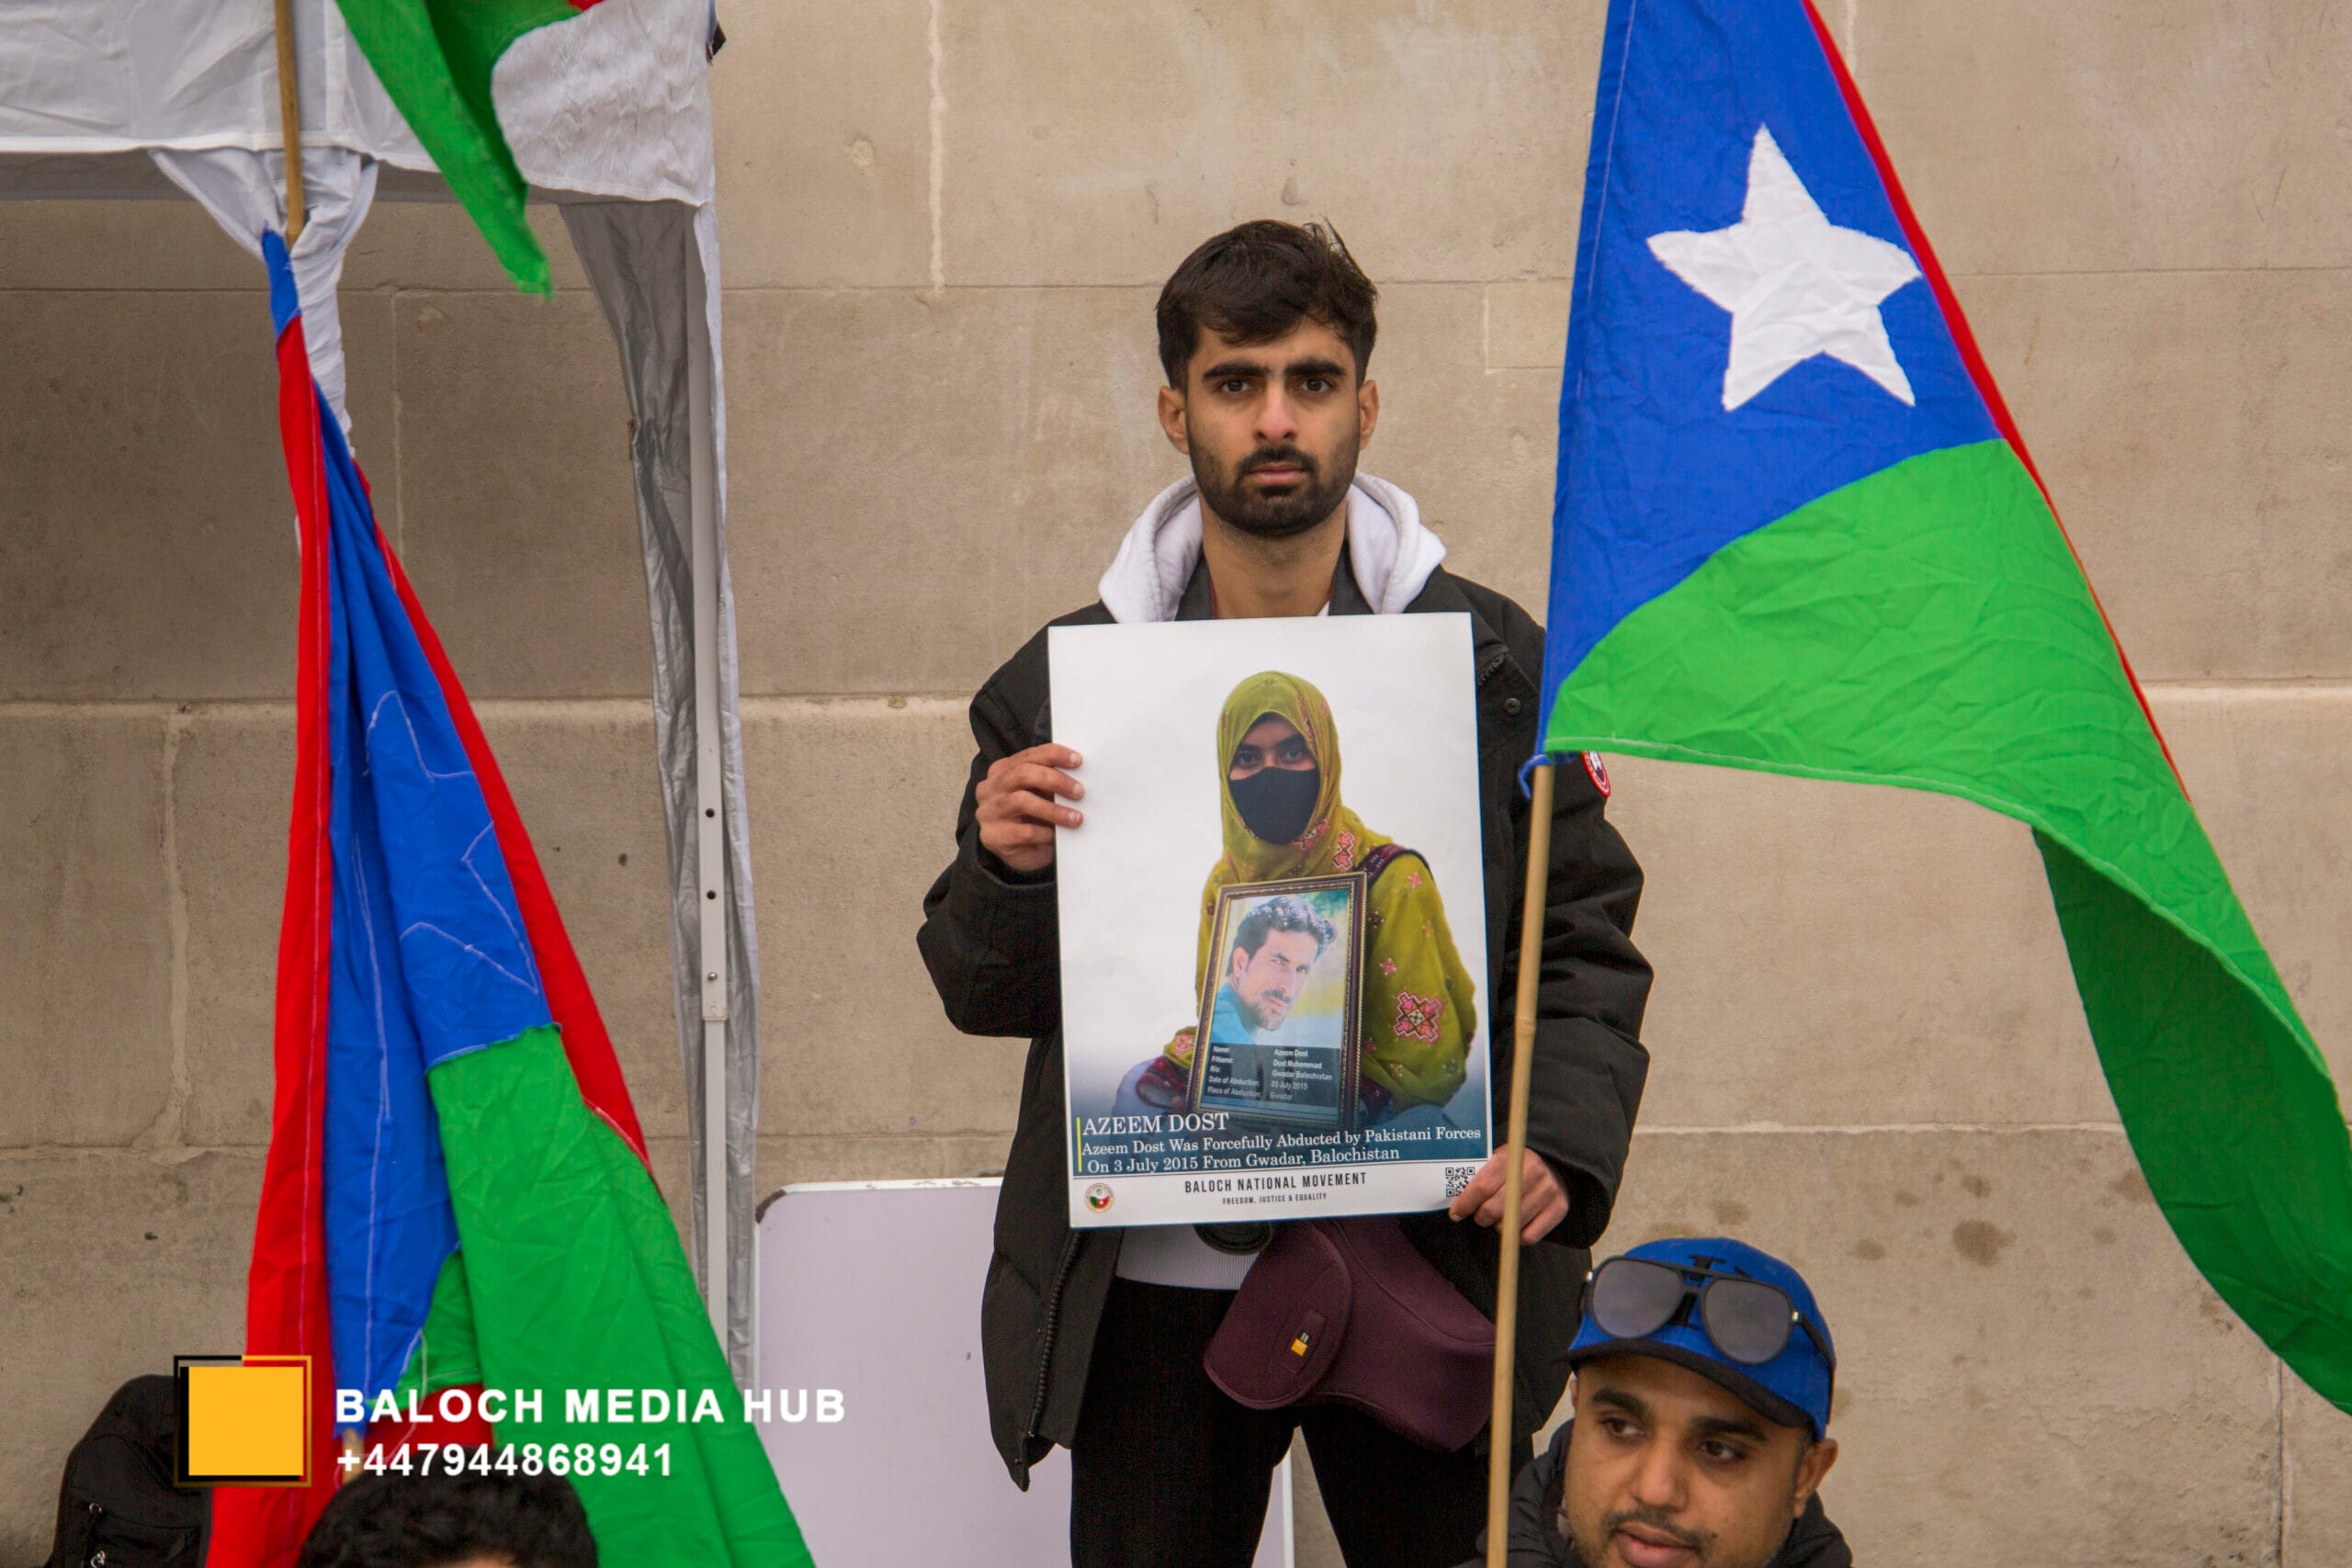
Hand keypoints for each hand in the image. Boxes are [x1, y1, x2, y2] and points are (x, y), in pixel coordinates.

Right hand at [975, 743, 1083, 874]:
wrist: (1021, 854)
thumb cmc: (1032, 818)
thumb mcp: (1040, 794)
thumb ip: (1050, 781)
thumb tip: (1078, 775)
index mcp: (1002, 770)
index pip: (1028, 755)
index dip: (1054, 755)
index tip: (1077, 761)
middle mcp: (990, 788)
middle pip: (1023, 774)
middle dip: (1055, 780)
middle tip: (1079, 792)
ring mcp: (988, 812)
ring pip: (1022, 801)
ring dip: (1054, 809)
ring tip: (1076, 817)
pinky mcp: (992, 836)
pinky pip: (1024, 832)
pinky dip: (1045, 833)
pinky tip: (1056, 836)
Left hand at [1448, 1148, 1567, 1243]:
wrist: (1555, 1164)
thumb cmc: (1516, 1165)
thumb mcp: (1499, 1159)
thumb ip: (1481, 1173)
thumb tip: (1454, 1195)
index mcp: (1512, 1156)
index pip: (1483, 1186)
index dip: (1466, 1203)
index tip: (1456, 1213)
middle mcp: (1533, 1171)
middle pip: (1494, 1209)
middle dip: (1480, 1217)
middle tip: (1479, 1216)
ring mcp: (1548, 1190)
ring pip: (1510, 1225)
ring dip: (1499, 1226)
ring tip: (1500, 1217)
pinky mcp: (1560, 1207)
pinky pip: (1529, 1236)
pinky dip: (1517, 1236)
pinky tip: (1516, 1224)